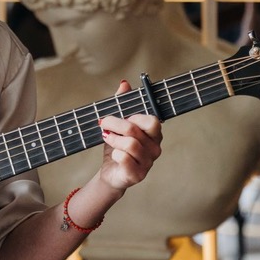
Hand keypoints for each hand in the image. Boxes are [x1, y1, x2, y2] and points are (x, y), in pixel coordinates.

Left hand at [97, 79, 161, 193]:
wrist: (111, 172)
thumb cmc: (117, 146)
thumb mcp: (118, 123)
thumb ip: (122, 103)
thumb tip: (124, 84)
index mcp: (154, 134)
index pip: (152, 121)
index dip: (134, 117)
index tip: (122, 117)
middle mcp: (155, 149)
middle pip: (134, 130)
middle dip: (114, 124)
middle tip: (104, 125)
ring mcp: (148, 163)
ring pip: (129, 144)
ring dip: (113, 140)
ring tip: (108, 139)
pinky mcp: (138, 175)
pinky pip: (124, 158)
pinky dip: (114, 154)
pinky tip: (113, 155)